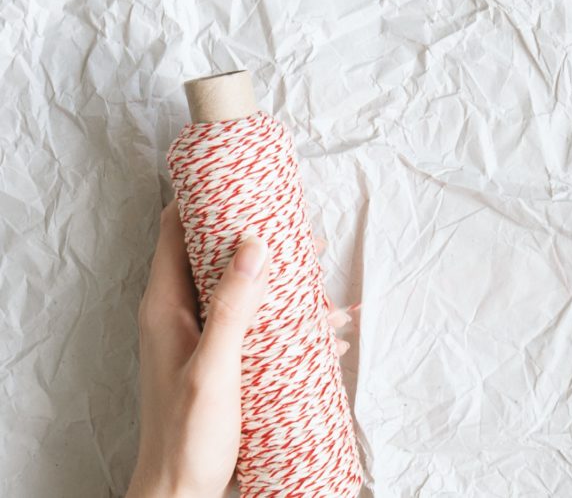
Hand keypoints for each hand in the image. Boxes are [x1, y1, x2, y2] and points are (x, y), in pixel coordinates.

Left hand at [128, 202, 353, 496]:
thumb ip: (232, 306)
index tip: (244, 184)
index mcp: (165, 306)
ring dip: (286, 285)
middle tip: (307, 240)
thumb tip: (254, 243)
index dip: (206, 200)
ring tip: (326, 292)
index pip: (176, 230)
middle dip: (265, 242)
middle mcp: (179, 313)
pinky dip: (290, 321)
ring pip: (243, 288)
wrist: (180, 493)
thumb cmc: (186, 437)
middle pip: (217, 254)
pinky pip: (256, 322)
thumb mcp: (214, 368)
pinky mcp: (221, 358)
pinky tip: (324, 336)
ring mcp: (200, 336)